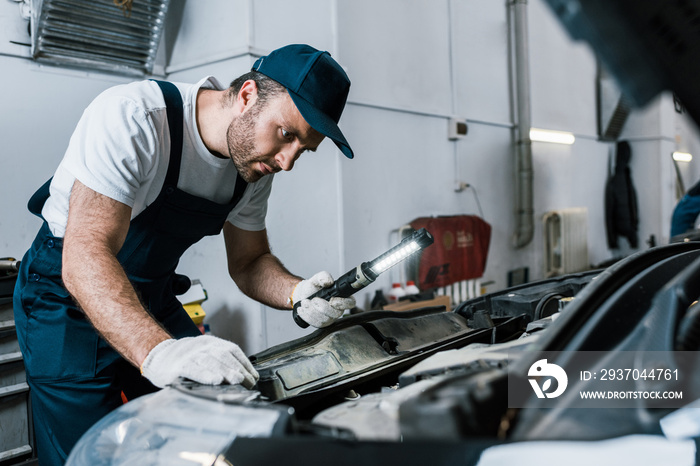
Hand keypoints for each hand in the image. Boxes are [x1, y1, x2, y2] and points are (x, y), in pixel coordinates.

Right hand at [141, 335, 258, 388]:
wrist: (158, 357)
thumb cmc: (185, 360)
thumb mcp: (205, 355)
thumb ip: (221, 362)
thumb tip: (245, 376)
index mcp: (210, 343)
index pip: (232, 350)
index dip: (245, 363)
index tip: (253, 376)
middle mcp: (201, 346)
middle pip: (223, 355)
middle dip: (238, 369)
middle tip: (249, 381)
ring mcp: (190, 355)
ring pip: (211, 361)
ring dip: (226, 371)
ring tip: (237, 380)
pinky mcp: (178, 366)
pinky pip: (193, 369)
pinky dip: (206, 375)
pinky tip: (215, 381)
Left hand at [292, 271, 355, 327]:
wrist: (302, 295)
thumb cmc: (313, 287)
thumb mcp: (317, 279)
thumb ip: (323, 276)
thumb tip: (329, 281)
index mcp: (341, 297)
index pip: (350, 302)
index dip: (343, 303)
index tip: (332, 300)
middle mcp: (338, 309)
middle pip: (336, 313)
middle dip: (322, 307)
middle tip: (313, 300)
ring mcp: (330, 317)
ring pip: (324, 319)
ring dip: (312, 310)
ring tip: (305, 302)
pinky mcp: (321, 324)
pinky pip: (316, 323)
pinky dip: (307, 316)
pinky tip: (303, 309)